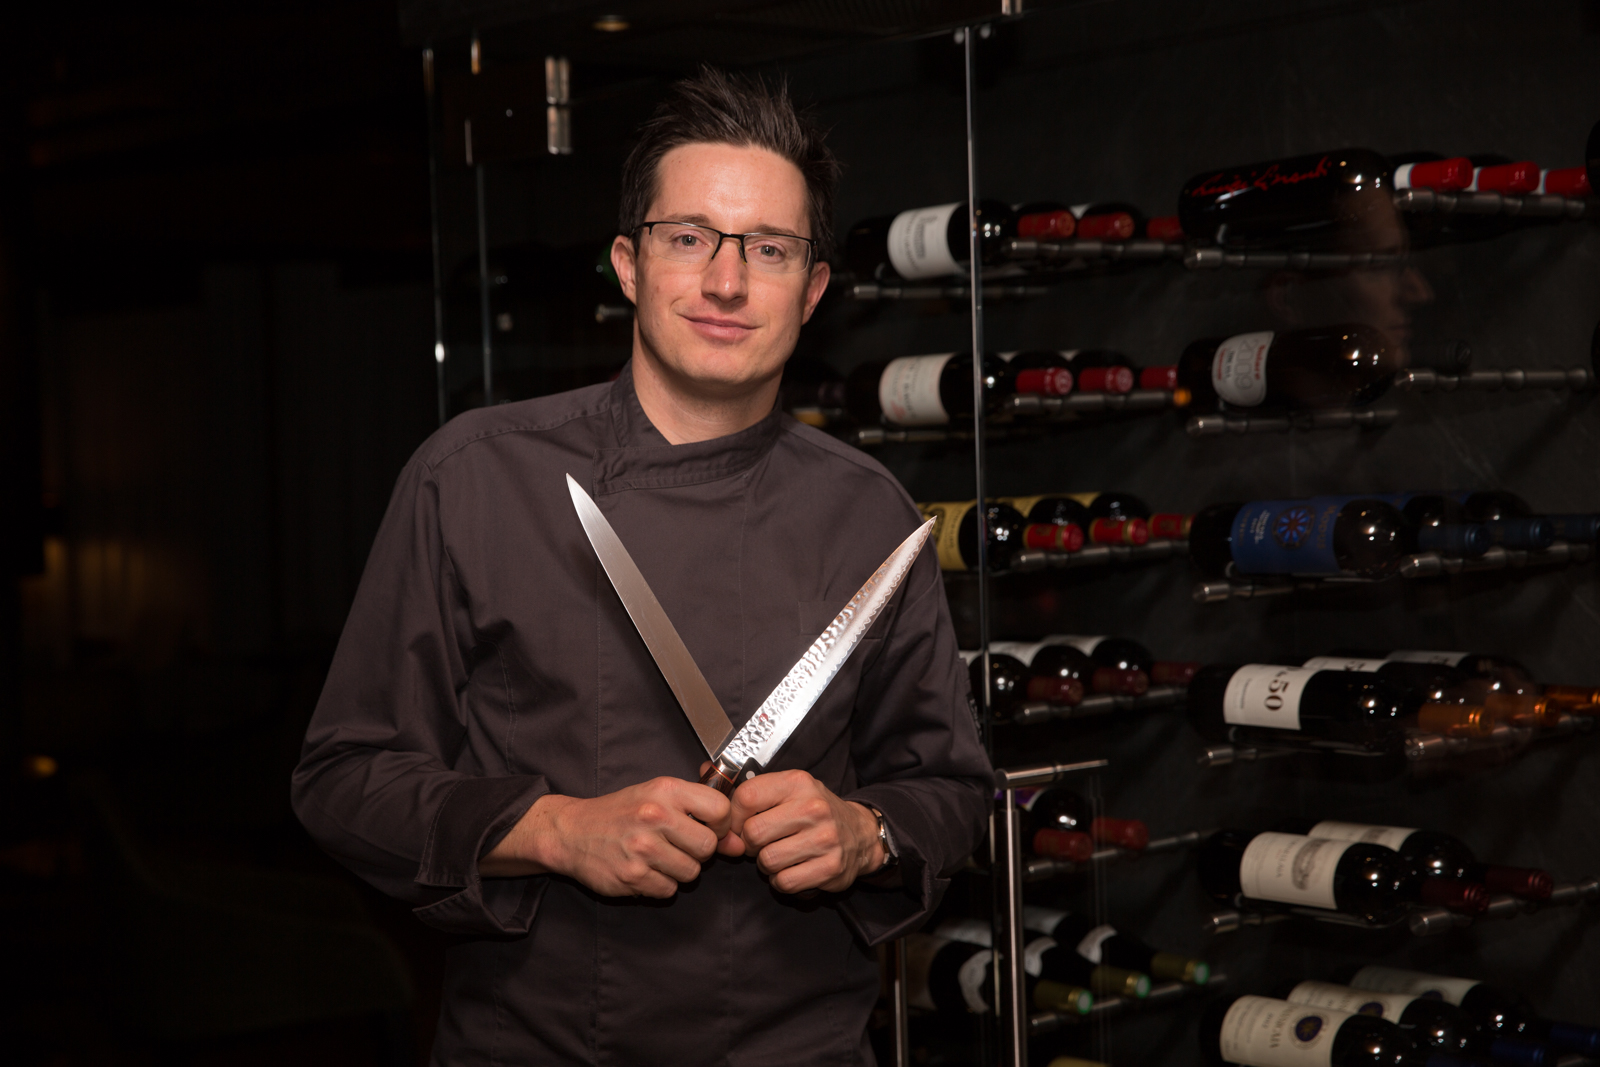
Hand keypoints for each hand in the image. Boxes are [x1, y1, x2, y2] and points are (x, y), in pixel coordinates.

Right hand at [480, 777, 731, 898]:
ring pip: (691, 873)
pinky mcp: (632, 876)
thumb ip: (699, 811)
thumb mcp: (658, 796)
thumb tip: (738, 842)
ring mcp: (643, 848)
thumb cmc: (620, 811)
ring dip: (679, 870)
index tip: (711, 828)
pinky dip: (660, 884)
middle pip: (708, 846)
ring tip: (659, 857)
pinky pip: (669, 890)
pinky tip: (645, 869)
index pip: (720, 809)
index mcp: (665, 790)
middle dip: (698, 851)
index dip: (722, 824)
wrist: (572, 831)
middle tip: (678, 845)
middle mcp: (655, 816)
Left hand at [726, 769, 885, 894]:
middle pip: (753, 834)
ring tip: (782, 854)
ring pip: (767, 861)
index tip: (740, 824)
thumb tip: (704, 772)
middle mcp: (813, 807)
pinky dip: (782, 880)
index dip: (734, 817)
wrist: (859, 834)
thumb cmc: (814, 811)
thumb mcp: (786, 788)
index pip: (745, 797)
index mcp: (797, 782)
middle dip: (751, 844)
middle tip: (764, 842)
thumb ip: (747, 786)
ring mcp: (824, 838)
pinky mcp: (830, 867)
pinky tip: (794, 867)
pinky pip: (784, 882)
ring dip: (767, 864)